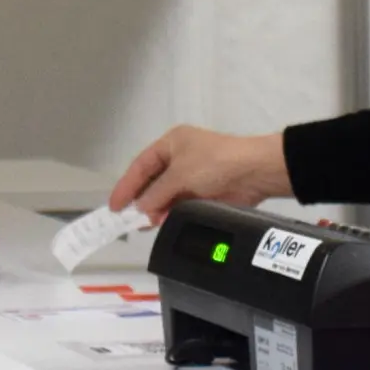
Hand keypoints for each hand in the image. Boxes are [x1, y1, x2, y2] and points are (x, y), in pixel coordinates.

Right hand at [109, 127, 289, 220]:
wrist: (254, 172)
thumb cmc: (214, 163)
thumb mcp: (180, 174)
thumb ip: (156, 193)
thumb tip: (141, 209)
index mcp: (171, 144)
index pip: (141, 166)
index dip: (126, 186)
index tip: (114, 207)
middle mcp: (179, 158)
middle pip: (152, 182)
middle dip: (141, 200)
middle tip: (126, 220)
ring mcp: (192, 176)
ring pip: (166, 195)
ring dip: (155, 209)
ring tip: (145, 225)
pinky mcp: (203, 193)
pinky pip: (180, 204)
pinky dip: (170, 214)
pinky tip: (162, 224)